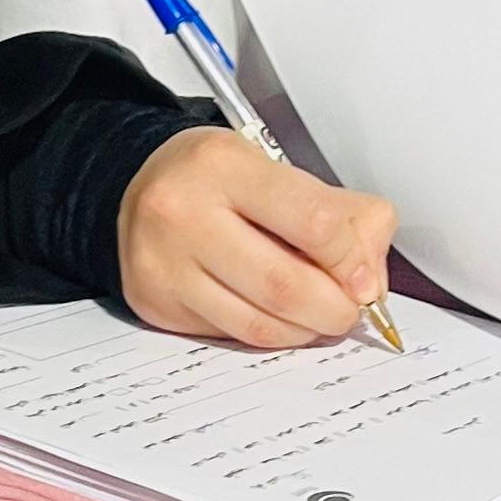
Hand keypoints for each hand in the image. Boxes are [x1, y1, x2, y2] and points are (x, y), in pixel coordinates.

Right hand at [117, 129, 397, 348]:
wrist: (132, 188)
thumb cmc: (212, 179)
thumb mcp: (276, 166)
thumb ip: (340, 213)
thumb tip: (368, 279)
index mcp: (224, 166)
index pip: (314, 224)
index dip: (352, 261)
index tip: (364, 279)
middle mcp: (183, 213)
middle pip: (285, 286)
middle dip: (334, 309)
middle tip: (348, 310)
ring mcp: (164, 264)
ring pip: (259, 323)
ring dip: (305, 330)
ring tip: (318, 316)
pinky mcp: (156, 303)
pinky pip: (231, 335)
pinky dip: (269, 334)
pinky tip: (278, 318)